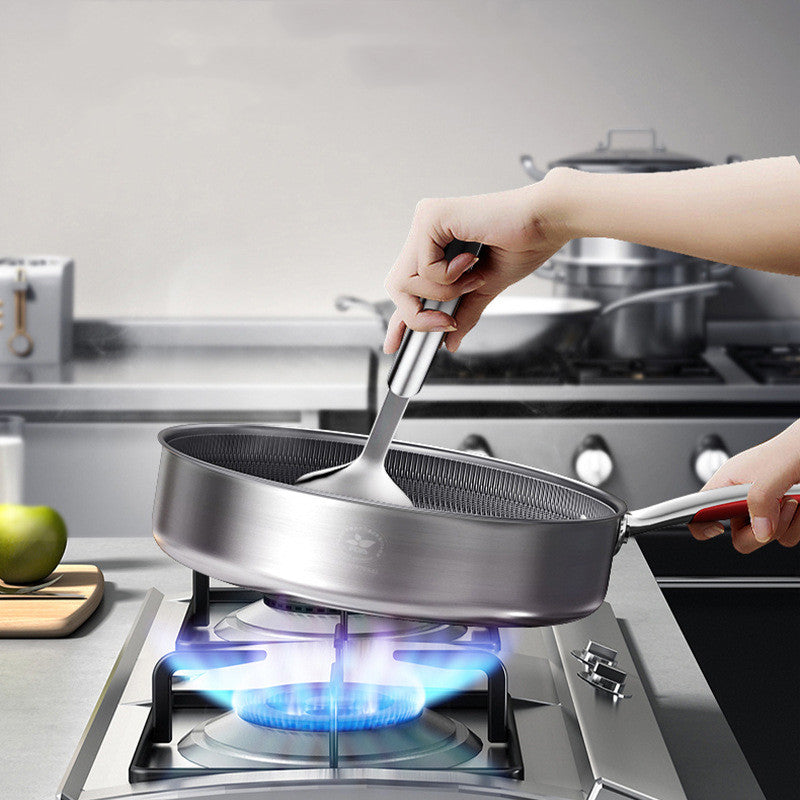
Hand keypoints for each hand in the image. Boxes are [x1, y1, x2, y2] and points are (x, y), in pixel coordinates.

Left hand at [382, 170, 573, 353]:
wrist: (545, 222)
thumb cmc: (524, 243)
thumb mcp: (485, 287)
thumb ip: (464, 312)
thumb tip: (451, 340)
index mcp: (436, 244)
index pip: (407, 285)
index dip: (400, 317)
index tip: (393, 344)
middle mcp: (425, 230)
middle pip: (397, 287)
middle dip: (420, 314)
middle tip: (448, 322)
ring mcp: (425, 221)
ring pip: (405, 281)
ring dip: (444, 293)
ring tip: (472, 277)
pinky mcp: (430, 216)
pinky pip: (423, 268)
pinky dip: (449, 277)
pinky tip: (470, 260)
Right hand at [687, 420, 799, 551]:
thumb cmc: (794, 446)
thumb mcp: (773, 470)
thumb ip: (761, 499)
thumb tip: (760, 531)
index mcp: (728, 482)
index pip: (697, 510)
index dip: (700, 523)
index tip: (718, 528)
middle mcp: (745, 498)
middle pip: (737, 536)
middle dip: (760, 531)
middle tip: (774, 512)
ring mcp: (767, 508)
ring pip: (766, 538)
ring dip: (786, 524)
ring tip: (794, 499)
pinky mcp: (786, 515)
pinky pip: (788, 537)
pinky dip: (799, 525)